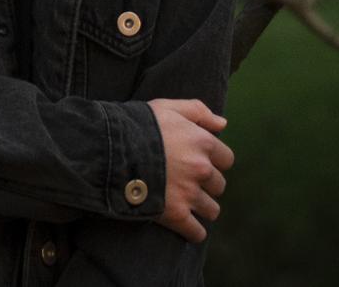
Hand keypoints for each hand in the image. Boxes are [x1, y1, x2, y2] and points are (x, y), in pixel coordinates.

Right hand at [147, 98, 233, 243]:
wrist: (112, 150)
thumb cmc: (139, 125)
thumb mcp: (167, 107)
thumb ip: (198, 111)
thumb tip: (223, 123)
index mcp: (203, 143)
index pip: (226, 159)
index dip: (214, 161)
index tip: (201, 162)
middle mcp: (201, 169)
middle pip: (219, 185)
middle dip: (206, 184)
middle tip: (188, 182)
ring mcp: (189, 193)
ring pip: (211, 210)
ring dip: (202, 208)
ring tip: (186, 204)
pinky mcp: (176, 214)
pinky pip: (197, 232)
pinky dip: (194, 232)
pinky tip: (188, 228)